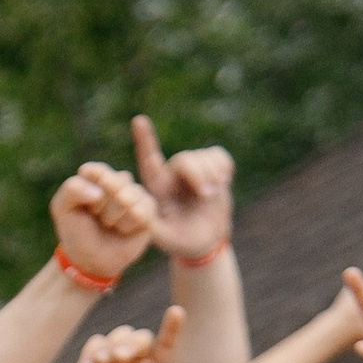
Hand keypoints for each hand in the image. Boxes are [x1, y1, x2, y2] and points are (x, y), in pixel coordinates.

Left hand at [49, 161, 155, 287]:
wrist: (90, 260)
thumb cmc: (76, 231)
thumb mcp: (62, 208)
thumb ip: (72, 189)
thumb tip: (99, 192)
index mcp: (96, 174)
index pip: (95, 171)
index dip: (88, 192)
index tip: (83, 207)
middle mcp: (117, 180)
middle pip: (112, 183)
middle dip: (100, 207)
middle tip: (96, 217)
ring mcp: (135, 193)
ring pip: (127, 198)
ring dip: (112, 218)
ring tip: (109, 225)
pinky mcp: (148, 208)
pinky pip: (141, 212)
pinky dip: (127, 226)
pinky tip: (122, 230)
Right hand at [55, 310, 191, 362]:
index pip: (165, 345)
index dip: (172, 327)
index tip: (177, 311)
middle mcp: (136, 359)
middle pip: (141, 337)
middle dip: (131, 343)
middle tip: (120, 358)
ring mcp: (115, 354)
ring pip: (120, 334)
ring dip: (113, 345)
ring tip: (102, 362)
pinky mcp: (94, 354)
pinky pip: (97, 341)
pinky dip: (94, 351)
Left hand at [130, 117, 234, 264]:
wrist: (203, 242)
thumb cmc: (178, 240)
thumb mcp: (161, 236)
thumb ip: (151, 223)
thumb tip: (143, 208)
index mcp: (157, 186)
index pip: (149, 159)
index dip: (144, 140)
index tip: (138, 121)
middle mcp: (173, 173)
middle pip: (185, 159)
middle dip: (198, 175)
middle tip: (207, 195)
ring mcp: (193, 170)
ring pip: (204, 156)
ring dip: (212, 174)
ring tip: (211, 194)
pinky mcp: (212, 168)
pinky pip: (219, 155)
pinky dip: (223, 167)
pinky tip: (222, 182)